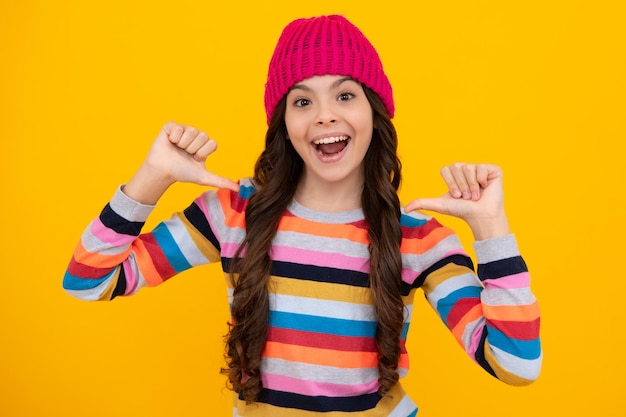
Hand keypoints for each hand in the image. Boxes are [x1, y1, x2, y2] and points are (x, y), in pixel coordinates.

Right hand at [123, 122, 238, 203]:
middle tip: (185, 154)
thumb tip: (237, 189)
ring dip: (183, 144)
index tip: (195, 159)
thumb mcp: (204, 177)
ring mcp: (184, 129)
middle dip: (193, 149)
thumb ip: (221, 181)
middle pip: (203, 136)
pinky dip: (174, 138)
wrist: (163, 171)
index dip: (203, 153)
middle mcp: (196, 135)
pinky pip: (178, 128)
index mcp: (204, 145)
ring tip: (177, 149)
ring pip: (191, 131)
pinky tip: (170, 142)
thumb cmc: (182, 172)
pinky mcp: (171, 126)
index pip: (212, 143)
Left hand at [404, 163, 509, 239]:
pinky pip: (482, 168)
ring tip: (476, 196)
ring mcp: (480, 168)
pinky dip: (482, 181)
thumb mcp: (440, 205)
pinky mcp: (493, 170)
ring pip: (469, 168)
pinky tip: (485, 188)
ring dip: (470, 186)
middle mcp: (466, 169)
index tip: (456, 196)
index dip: (450, 183)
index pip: (445, 169)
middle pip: (456, 167)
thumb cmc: (462, 211)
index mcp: (454, 174)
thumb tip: (405, 209)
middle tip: (467, 197)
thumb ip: (423, 203)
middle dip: (460, 185)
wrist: (480, 216)